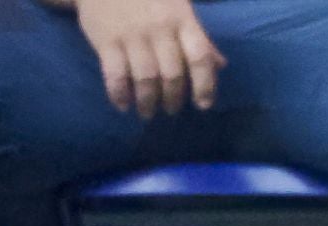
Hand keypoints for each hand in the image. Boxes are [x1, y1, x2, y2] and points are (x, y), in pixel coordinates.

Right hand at [75, 0, 224, 118]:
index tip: (203, 105)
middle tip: (171, 110)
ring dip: (148, 101)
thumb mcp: (180, 10)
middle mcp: (159, 30)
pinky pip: (114, 73)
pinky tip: (123, 105)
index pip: (200, 58)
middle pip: (172, 74)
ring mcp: (132, 35)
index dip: (205, 85)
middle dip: (173, 98)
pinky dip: (119, 93)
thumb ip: (199, 38)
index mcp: (182, 21)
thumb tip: (221, 65)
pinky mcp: (106, 40)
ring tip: (148, 113)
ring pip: (146, 77)